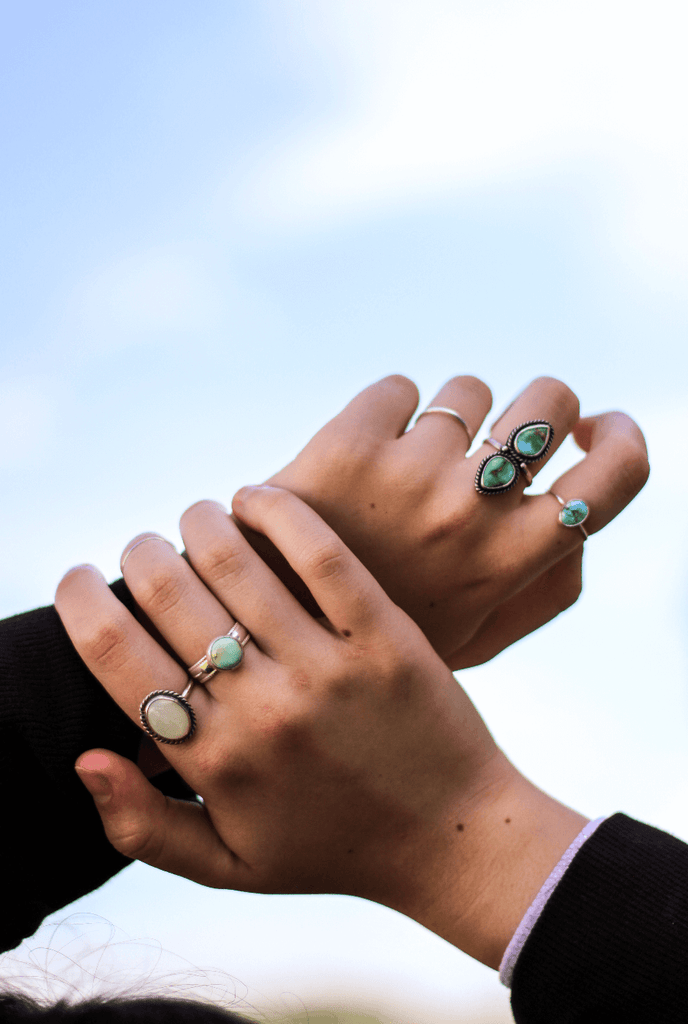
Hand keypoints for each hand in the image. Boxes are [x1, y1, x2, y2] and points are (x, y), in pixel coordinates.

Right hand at [57, 489, 585, 967]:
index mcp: (214, 761)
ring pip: (235, 562)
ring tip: (197, 518)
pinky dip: (277, 510)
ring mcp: (328, 668)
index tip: (77, 580)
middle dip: (138, 555)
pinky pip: (320, 553)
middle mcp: (263, 710)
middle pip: (168, 595)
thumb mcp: (228, 865)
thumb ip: (141, 826)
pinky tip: (255, 496)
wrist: (450, 839)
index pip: (117, 658)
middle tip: (143, 549)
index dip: (81, 603)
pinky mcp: (386, 635)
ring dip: (199, 522)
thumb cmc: (330, 849)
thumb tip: (82, 758)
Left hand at [253, 374, 648, 668]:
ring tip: (402, 472)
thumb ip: (543, 589)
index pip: (617, 474)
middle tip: (498, 436)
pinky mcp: (346, 442)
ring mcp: (409, 472)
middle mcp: (470, 510)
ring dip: (447, 420)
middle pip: (550, 400)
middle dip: (535, 407)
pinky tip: (357, 461)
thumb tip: (577, 519)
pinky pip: (398, 388)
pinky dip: (385, 413)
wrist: (263, 628)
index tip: (598, 427)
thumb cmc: (381, 629)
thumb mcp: (475, 636)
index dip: (621, 436)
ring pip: (467, 391)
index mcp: (509, 561)